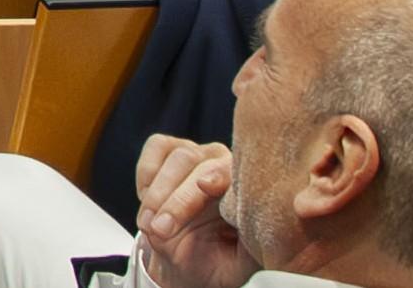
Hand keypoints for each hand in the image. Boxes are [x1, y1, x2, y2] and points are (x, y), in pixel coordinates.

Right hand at [130, 134, 255, 287]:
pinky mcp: (170, 148)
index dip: (222, 176)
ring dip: (158, 194)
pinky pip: (157, 147)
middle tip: (161, 230)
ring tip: (150, 226)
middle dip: (178, 200)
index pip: (240, 174)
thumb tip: (264, 226)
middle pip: (203, 166)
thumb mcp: (245, 262)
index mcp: (252, 190)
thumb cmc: (223, 262)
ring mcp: (199, 153)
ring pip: (178, 157)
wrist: (191, 264)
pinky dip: (147, 175)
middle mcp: (228, 164)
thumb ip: (256, 242)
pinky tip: (149, 205)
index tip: (207, 188)